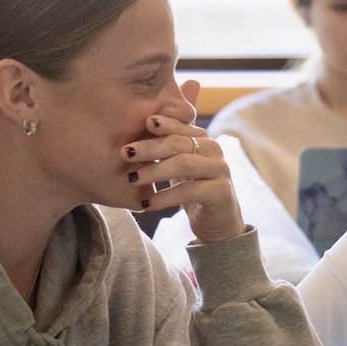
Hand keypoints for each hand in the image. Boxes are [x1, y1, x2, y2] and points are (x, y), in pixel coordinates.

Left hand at [120, 79, 244, 243]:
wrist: (218, 222)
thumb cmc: (193, 191)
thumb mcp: (178, 167)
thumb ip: (166, 149)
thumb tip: (132, 135)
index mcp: (203, 140)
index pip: (180, 126)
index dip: (162, 124)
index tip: (142, 123)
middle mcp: (215, 150)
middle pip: (179, 143)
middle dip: (149, 147)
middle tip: (125, 153)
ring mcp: (220, 170)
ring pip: (183, 164)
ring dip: (154, 171)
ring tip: (132, 178)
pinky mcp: (221, 192)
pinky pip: (188, 191)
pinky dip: (164, 197)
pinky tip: (146, 203)